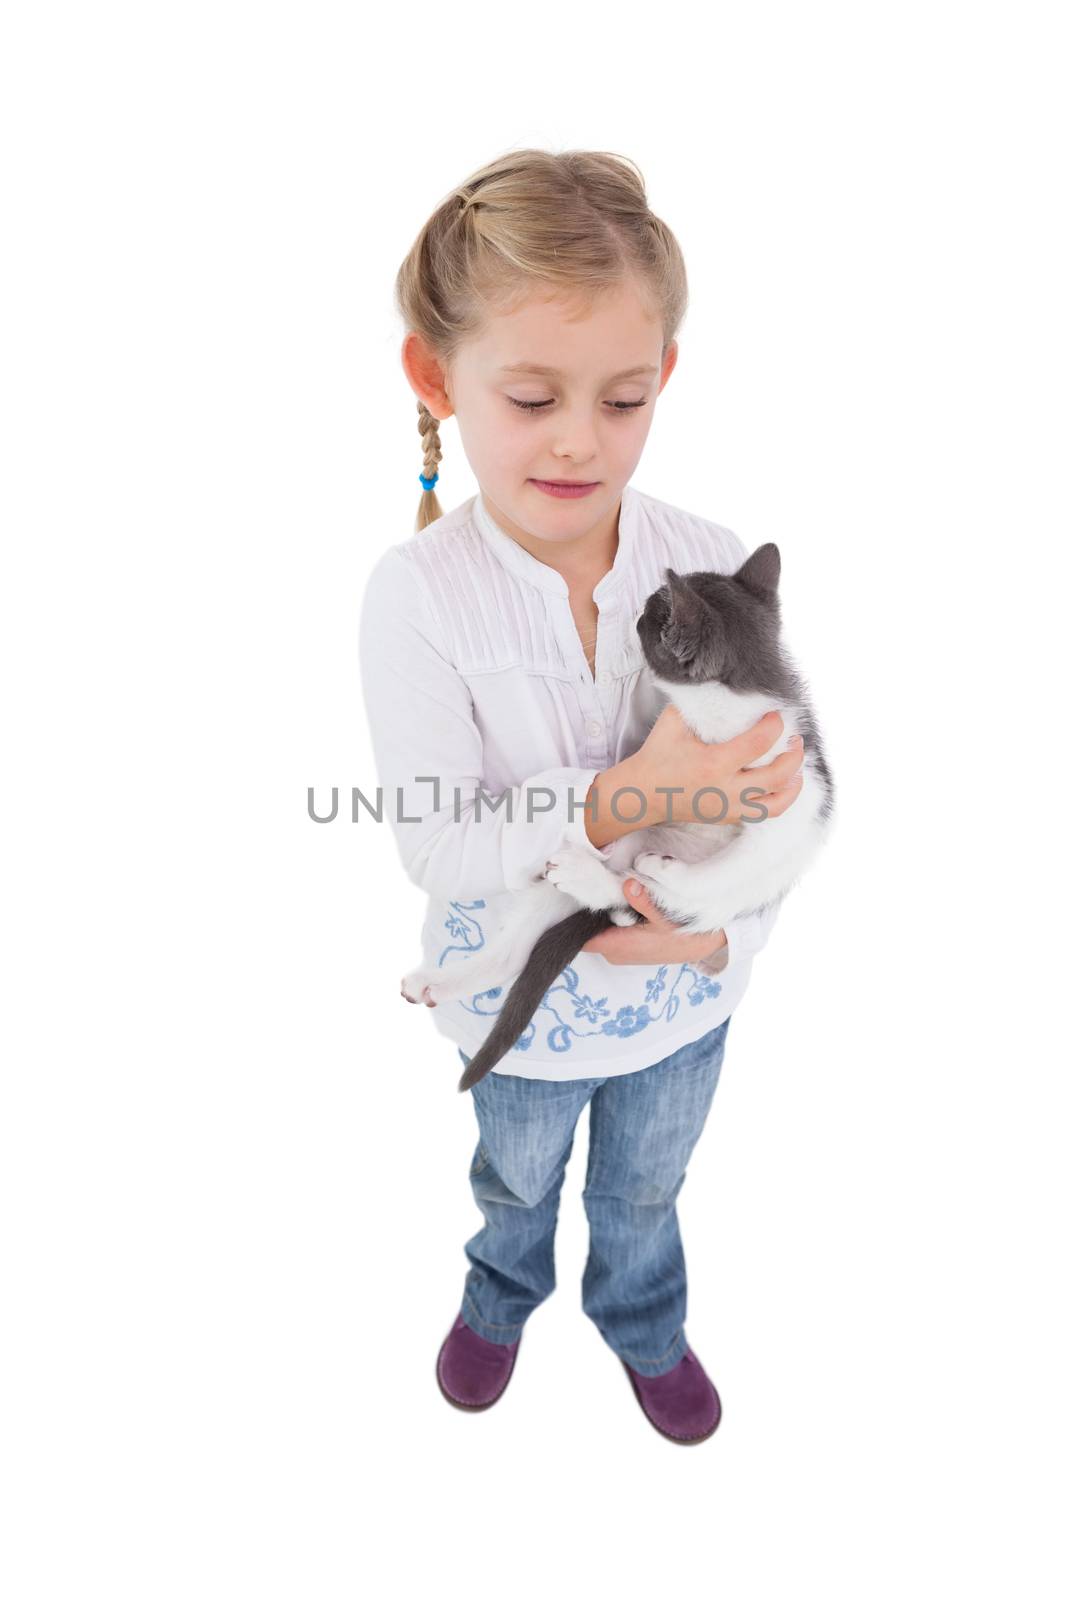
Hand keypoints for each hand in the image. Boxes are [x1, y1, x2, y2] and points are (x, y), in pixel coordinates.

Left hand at [581, 877, 727, 965]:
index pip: (583, 938)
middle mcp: (615, 952)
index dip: (576, 919)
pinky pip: (611, 931)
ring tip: (614, 895)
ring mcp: (621, 951)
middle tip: (597, 888)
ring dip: (604, 914)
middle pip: (589, 930)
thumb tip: (628, 885)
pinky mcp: (628, 947)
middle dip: (592, 912)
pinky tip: (624, 905)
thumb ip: (644, 901)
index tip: (577, 897)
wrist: (701, 946)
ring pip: (600, 930)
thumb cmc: (683, 936)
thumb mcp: (665, 916)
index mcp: (619, 947)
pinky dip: (614, 918)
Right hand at [630, 705, 803, 825]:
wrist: (641, 794)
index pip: (760, 742)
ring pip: (778, 802)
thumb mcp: (674, 722)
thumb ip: (699, 704)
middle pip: (778, 775)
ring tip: (796, 766)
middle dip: (794, 754)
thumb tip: (723, 687)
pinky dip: (780, 797)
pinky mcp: (728, 817)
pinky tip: (783, 783)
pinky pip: (765, 812)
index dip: (775, 726)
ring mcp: (729, 807)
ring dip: (793, 782)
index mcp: (714, 763)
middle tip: (795, 739)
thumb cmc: (657, 756)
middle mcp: (725, 790)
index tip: (776, 715)